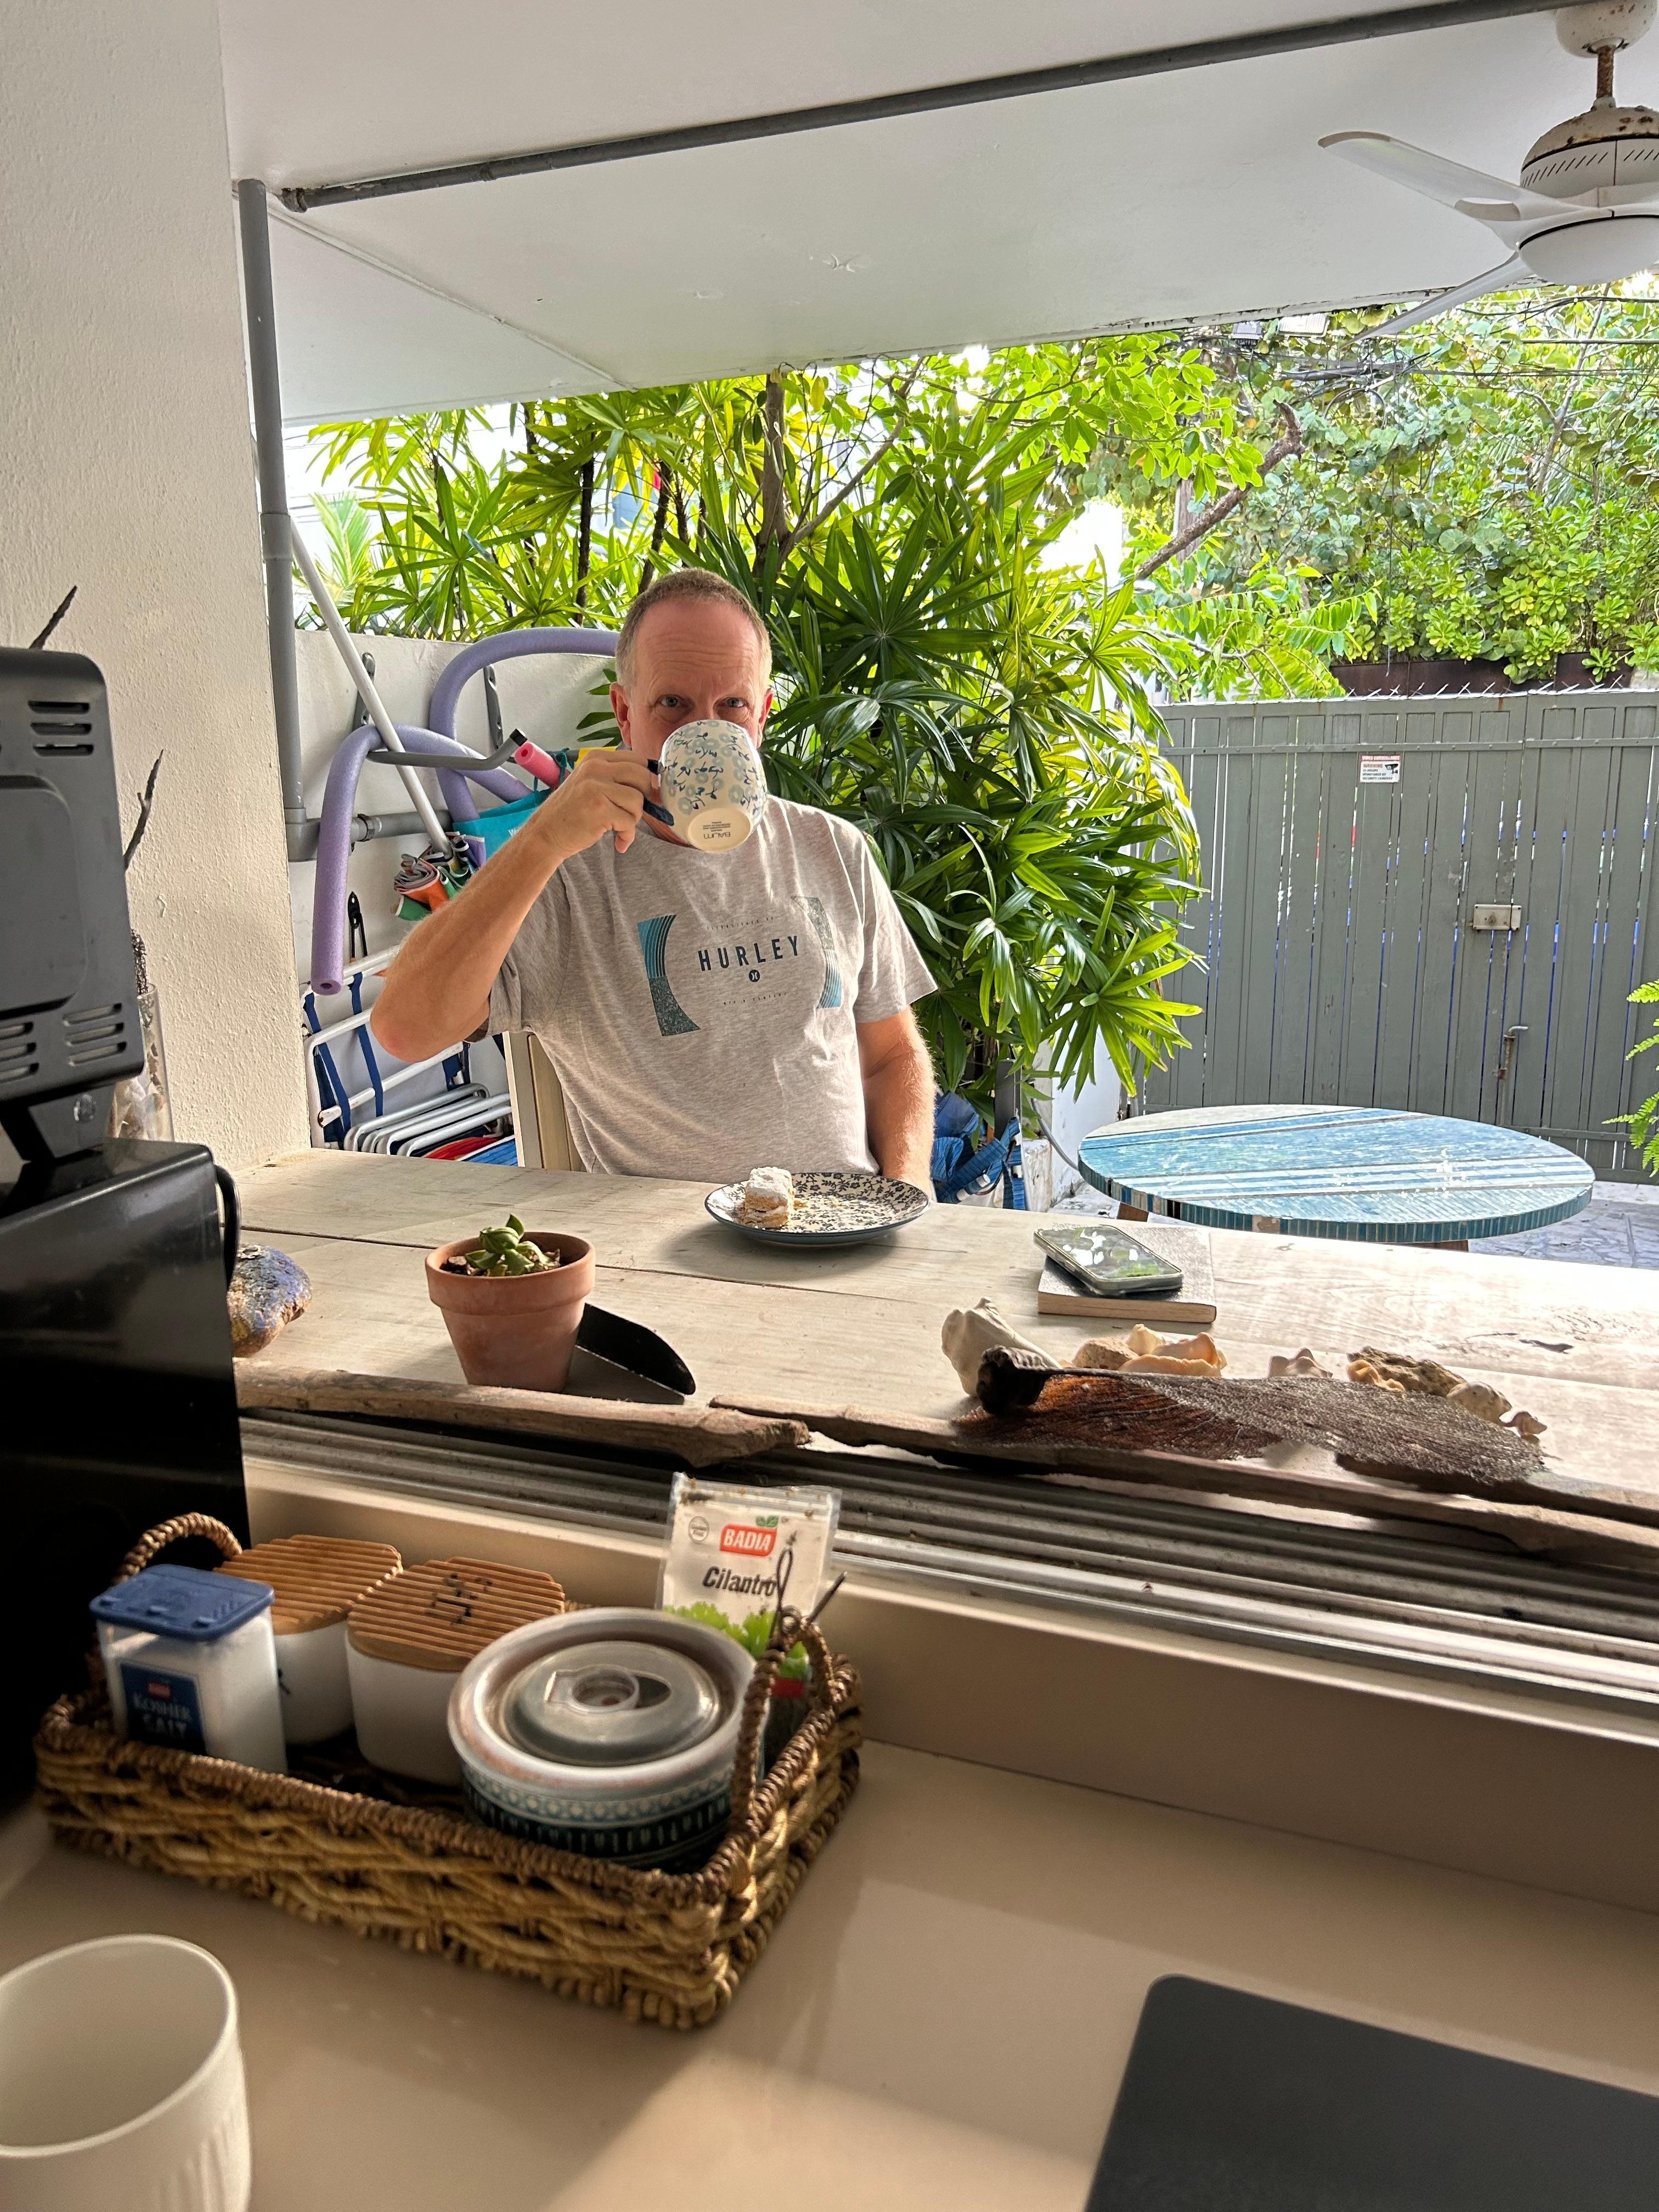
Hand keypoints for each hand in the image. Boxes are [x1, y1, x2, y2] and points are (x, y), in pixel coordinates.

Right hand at [534, 749, 657, 858]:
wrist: (545, 834)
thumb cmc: (571, 813)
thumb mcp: (589, 784)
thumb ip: (615, 779)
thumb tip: (653, 786)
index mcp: (595, 758)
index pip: (637, 760)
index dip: (644, 780)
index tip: (641, 796)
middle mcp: (596, 767)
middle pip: (642, 776)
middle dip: (643, 798)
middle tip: (630, 813)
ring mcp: (596, 787)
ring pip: (638, 800)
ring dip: (633, 819)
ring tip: (619, 827)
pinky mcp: (600, 809)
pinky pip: (630, 822)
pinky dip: (627, 835)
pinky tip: (618, 842)